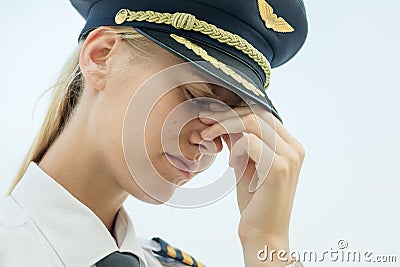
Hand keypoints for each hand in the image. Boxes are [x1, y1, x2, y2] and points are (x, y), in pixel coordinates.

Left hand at [199, 103, 304, 262]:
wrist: (263, 235)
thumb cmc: (255, 202)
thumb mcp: (245, 166)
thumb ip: (239, 143)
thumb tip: (224, 123)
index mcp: (290, 146)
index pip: (262, 114)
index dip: (235, 111)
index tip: (211, 115)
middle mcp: (294, 148)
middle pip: (257, 113)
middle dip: (226, 114)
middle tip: (204, 121)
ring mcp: (289, 157)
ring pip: (252, 122)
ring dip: (224, 125)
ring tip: (207, 137)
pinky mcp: (278, 168)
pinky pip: (249, 141)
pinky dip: (233, 147)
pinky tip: (229, 163)